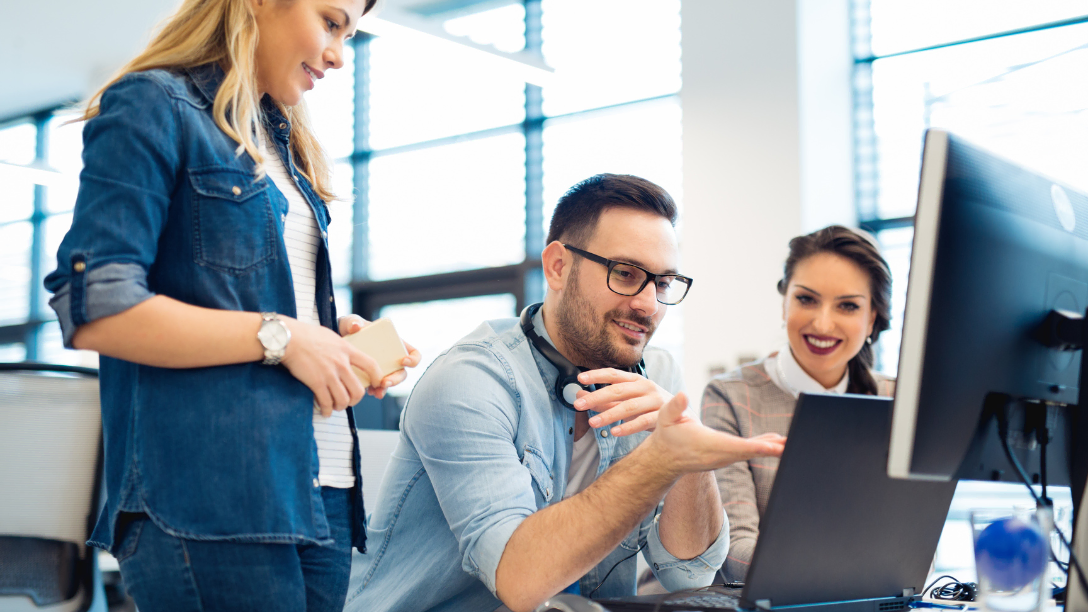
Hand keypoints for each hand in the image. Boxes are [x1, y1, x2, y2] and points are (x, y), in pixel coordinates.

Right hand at [281, 316, 381, 416]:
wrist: (289, 338)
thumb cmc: (307, 335)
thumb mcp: (332, 336)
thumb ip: (342, 347)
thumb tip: (346, 353)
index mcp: (347, 350)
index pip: (371, 365)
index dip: (377, 377)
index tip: (376, 383)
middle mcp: (342, 363)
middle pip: (358, 390)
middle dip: (355, 400)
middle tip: (349, 400)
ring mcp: (330, 374)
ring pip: (344, 400)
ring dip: (340, 406)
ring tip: (336, 406)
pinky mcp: (317, 383)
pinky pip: (327, 403)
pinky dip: (327, 410)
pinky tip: (324, 411)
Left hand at [337, 315, 422, 399]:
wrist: (335, 341)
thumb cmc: (349, 328)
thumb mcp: (351, 322)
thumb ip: (353, 322)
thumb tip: (355, 326)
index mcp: (394, 343)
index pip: (413, 353)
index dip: (413, 359)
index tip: (403, 361)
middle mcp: (391, 358)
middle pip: (402, 372)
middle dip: (396, 379)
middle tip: (385, 382)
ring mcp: (383, 369)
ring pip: (391, 381)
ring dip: (386, 388)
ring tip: (377, 392)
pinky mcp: (372, 377)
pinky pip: (378, 387)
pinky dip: (376, 391)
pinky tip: (369, 392)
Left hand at [572, 368, 674, 436]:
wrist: (684, 420)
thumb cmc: (651, 408)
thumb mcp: (628, 402)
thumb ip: (605, 401)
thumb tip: (579, 397)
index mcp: (637, 380)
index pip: (614, 374)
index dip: (597, 375)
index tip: (580, 379)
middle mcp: (646, 387)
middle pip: (618, 390)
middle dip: (597, 397)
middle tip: (579, 405)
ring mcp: (656, 400)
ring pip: (629, 406)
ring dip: (609, 415)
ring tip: (592, 423)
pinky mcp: (663, 416)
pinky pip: (643, 422)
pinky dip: (628, 427)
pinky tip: (614, 432)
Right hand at [647, 393, 784, 475]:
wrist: (665, 458)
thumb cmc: (667, 435)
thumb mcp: (665, 417)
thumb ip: (675, 406)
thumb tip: (682, 394)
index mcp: (707, 445)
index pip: (735, 446)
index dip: (756, 446)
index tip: (773, 447)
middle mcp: (718, 455)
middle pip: (749, 452)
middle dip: (770, 449)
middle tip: (791, 445)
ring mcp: (723, 458)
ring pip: (750, 452)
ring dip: (770, 448)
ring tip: (789, 443)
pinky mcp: (725, 456)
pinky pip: (746, 451)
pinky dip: (762, 446)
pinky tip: (776, 442)